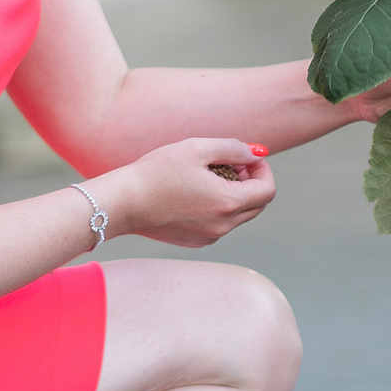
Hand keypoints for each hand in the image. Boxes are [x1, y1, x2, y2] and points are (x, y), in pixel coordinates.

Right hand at [98, 138, 275, 247]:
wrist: (122, 202)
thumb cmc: (157, 171)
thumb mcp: (197, 148)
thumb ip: (234, 148)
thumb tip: (257, 153)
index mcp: (228, 203)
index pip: (268, 190)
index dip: (263, 170)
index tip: (247, 158)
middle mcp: (223, 226)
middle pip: (258, 205)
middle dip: (252, 182)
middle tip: (230, 164)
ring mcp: (209, 237)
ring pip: (239, 216)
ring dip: (235, 195)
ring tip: (209, 176)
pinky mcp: (195, 242)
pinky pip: (220, 225)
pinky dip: (219, 208)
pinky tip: (194, 193)